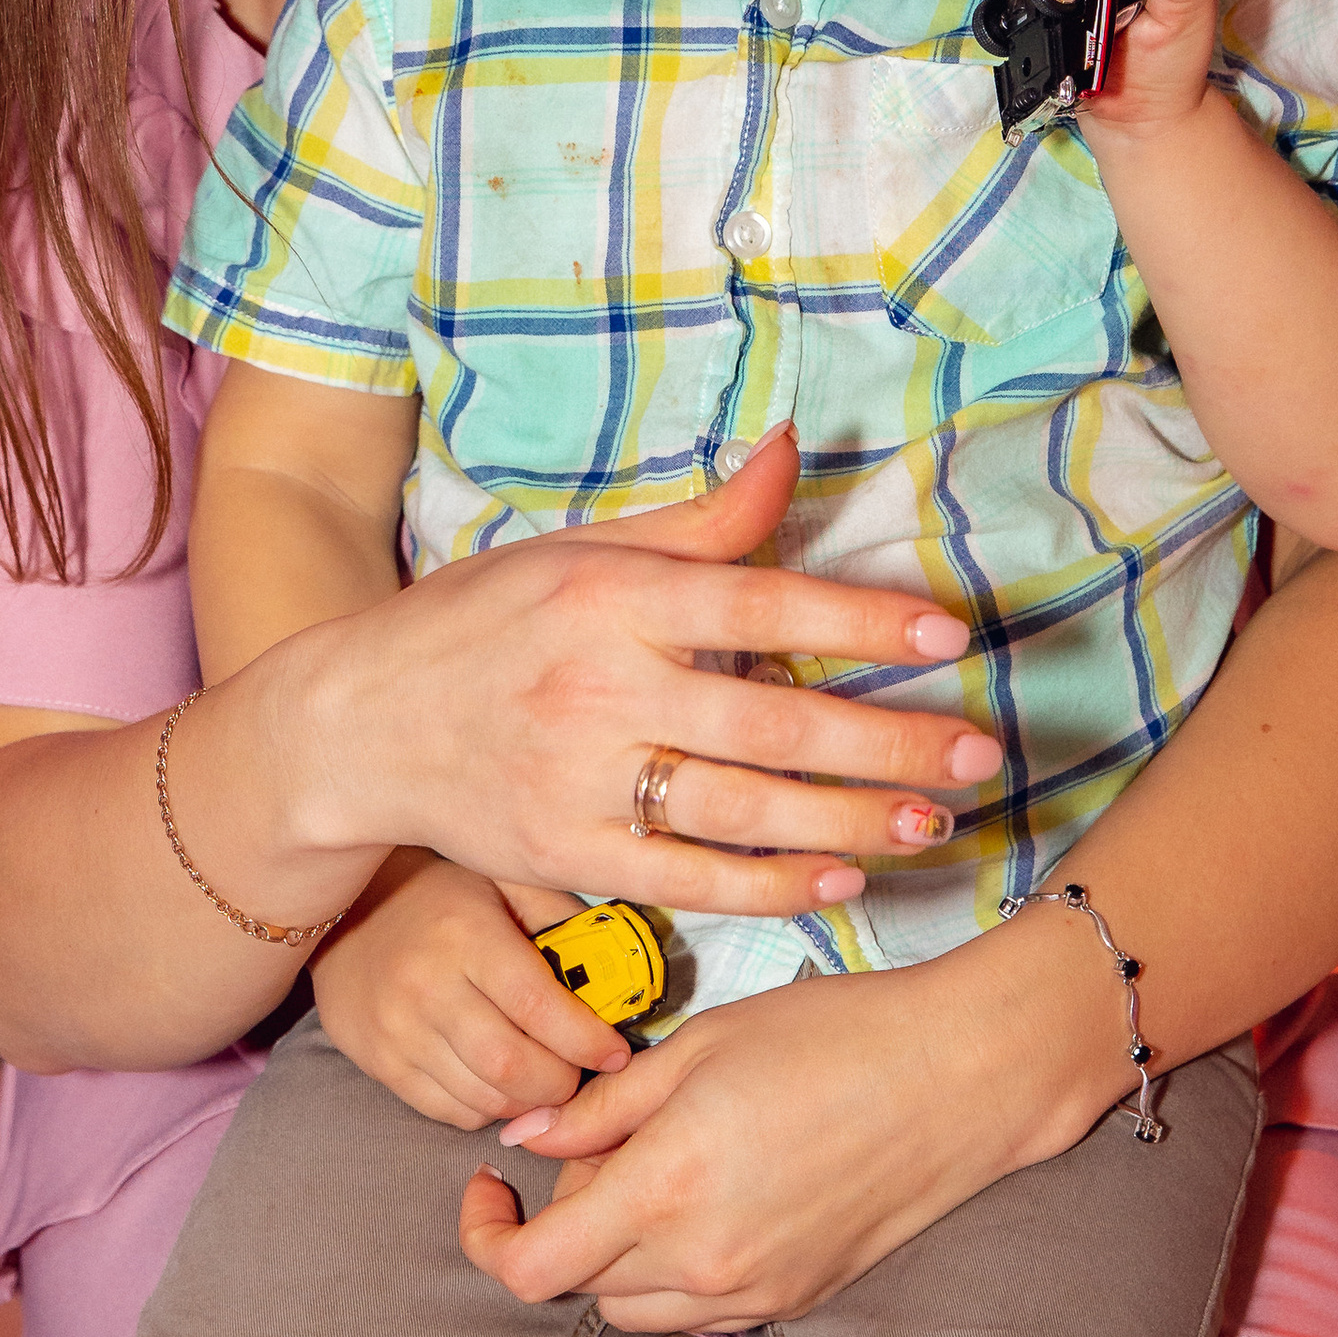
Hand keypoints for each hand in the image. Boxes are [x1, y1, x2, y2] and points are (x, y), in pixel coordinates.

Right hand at [277, 427, 998, 920]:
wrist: (355, 723)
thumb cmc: (483, 622)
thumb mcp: (580, 551)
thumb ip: (699, 522)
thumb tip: (795, 449)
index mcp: (607, 596)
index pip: (756, 605)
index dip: (857, 621)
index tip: (946, 635)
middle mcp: (595, 689)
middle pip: (769, 723)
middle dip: (887, 742)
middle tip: (981, 753)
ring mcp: (577, 781)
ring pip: (741, 812)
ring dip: (851, 820)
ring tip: (935, 819)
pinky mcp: (563, 857)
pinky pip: (686, 882)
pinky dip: (771, 887)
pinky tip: (843, 878)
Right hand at [311, 852, 630, 1128]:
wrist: (345, 914)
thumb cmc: (439, 896)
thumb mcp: (502, 880)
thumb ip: (558, 916)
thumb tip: (616, 964)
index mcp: (467, 935)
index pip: (538, 1007)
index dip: (587, 1041)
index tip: (616, 1052)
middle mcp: (428, 986)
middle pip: (513, 1066)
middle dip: (562, 1083)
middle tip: (579, 1071)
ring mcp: (398, 1030)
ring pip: (484, 1097)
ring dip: (528, 1101)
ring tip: (543, 1078)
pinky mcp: (379, 1062)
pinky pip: (449, 1111)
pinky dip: (487, 1109)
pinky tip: (499, 1082)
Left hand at [458, 919, 1130, 1333]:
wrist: (960, 1077)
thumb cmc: (834, 1035)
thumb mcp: (700, 1045)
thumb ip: (601, 1108)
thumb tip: (525, 1143)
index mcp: (664, 1189)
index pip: (531, 1269)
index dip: (485, 1238)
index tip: (488, 1189)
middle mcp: (702, 1262)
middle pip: (577, 1285)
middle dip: (560, 1222)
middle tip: (597, 1142)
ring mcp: (753, 1293)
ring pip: (633, 1307)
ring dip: (614, 1253)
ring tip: (654, 1167)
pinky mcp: (795, 1301)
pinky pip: (697, 1308)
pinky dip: (674, 1267)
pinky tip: (709, 1193)